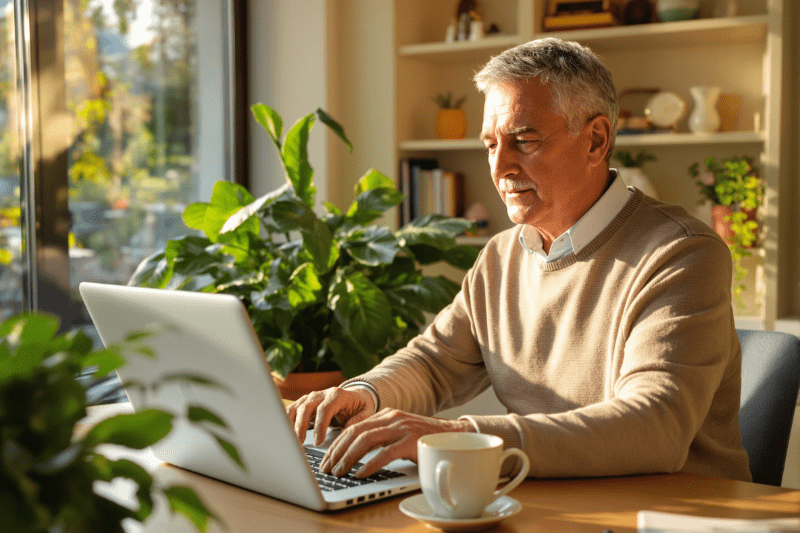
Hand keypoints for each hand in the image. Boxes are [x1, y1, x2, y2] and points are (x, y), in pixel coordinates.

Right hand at [286, 386, 375, 445]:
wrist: (354, 397)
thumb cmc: (359, 406)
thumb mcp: (367, 412)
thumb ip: (359, 419)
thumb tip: (348, 429)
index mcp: (337, 394)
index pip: (325, 408)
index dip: (320, 425)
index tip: (318, 441)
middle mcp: (322, 394)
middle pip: (306, 406)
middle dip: (301, 425)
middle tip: (299, 443)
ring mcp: (311, 398)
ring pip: (296, 407)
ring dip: (291, 424)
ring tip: (289, 441)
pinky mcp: (304, 403)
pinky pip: (292, 410)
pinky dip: (286, 421)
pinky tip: (284, 434)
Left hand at [319, 408, 474, 478]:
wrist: (456, 437)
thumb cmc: (425, 439)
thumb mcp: (399, 433)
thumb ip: (381, 437)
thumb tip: (354, 453)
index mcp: (386, 415)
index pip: (353, 428)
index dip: (337, 444)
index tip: (327, 459)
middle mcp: (391, 418)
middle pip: (355, 433)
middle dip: (337, 452)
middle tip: (328, 469)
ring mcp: (401, 428)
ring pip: (365, 441)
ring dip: (348, 458)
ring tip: (339, 472)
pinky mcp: (411, 441)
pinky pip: (384, 453)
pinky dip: (369, 465)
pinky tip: (360, 474)